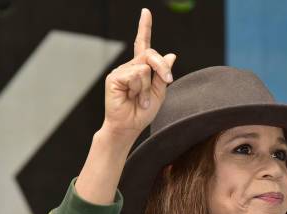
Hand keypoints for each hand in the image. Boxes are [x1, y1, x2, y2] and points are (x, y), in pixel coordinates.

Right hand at [102, 8, 175, 140]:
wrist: (129, 127)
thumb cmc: (142, 112)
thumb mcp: (160, 93)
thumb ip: (163, 74)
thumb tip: (171, 55)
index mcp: (141, 69)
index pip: (143, 44)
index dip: (144, 28)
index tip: (146, 12)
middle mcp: (130, 67)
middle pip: (150, 54)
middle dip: (162, 68)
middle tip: (167, 81)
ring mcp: (121, 71)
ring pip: (145, 68)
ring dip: (148, 87)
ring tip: (142, 100)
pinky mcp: (114, 77)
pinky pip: (137, 75)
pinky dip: (141, 89)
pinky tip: (134, 98)